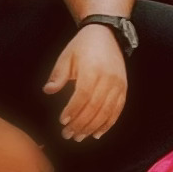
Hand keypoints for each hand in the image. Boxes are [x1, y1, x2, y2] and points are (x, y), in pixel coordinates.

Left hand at [43, 26, 128, 141]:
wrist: (106, 34)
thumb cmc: (83, 46)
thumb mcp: (66, 57)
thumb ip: (58, 75)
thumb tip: (48, 91)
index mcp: (93, 70)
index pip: (83, 96)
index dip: (73, 110)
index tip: (62, 121)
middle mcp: (108, 79)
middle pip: (95, 107)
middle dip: (80, 124)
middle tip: (68, 134)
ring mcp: (118, 85)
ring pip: (106, 112)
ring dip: (92, 127)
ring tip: (80, 137)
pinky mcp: (124, 88)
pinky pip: (117, 110)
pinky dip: (108, 124)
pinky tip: (97, 133)